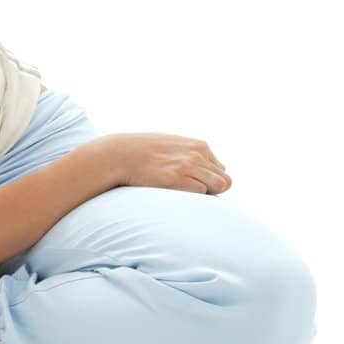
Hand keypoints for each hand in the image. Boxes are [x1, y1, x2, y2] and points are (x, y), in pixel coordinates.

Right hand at [79, 133, 231, 193]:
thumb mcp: (172, 147)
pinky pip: (201, 192)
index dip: (208, 182)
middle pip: (224, 181)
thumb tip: (204, 174)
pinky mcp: (177, 178)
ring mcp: (189, 166)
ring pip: (218, 186)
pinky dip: (193, 197)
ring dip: (205, 195)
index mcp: (200, 146)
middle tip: (189, 195)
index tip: (190, 187)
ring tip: (182, 195)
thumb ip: (190, 158)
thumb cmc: (143, 154)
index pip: (220, 171)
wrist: (119, 154)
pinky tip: (174, 194)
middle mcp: (198, 154)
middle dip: (212, 190)